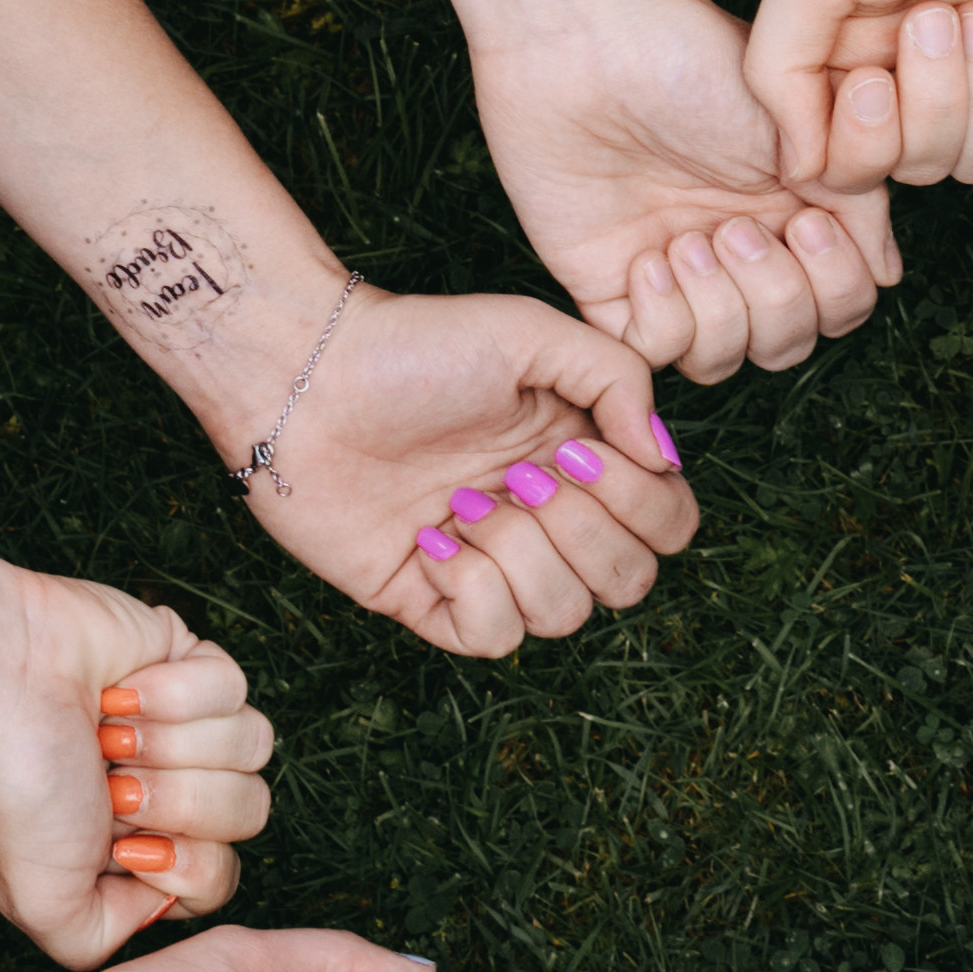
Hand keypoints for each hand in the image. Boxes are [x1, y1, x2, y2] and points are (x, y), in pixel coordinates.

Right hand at [0, 567, 268, 969]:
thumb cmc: (10, 787)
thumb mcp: (44, 907)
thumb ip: (102, 940)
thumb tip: (159, 904)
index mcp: (142, 846)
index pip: (220, 877)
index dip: (186, 863)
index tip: (125, 845)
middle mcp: (170, 789)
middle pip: (250, 813)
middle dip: (180, 800)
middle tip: (112, 781)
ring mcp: (188, 725)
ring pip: (254, 748)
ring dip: (173, 744)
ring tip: (109, 733)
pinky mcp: (194, 664)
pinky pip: (235, 689)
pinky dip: (172, 692)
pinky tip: (119, 691)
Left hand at [239, 287, 698, 658]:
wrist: (304, 377)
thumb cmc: (414, 346)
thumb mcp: (534, 333)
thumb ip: (620, 379)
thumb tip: (661, 457)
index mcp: (585, 465)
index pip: (668, 526)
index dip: (641, 506)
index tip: (574, 452)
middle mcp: (548, 522)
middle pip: (630, 582)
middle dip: (581, 532)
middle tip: (517, 475)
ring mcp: (492, 566)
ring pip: (565, 616)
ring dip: (520, 554)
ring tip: (462, 501)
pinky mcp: (432, 601)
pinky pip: (495, 638)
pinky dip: (471, 588)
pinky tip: (429, 538)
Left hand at [471, 0, 895, 382]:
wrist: (590, 40)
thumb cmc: (695, 58)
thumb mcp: (806, 126)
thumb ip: (857, 203)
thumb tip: (885, 272)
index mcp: (790, 217)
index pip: (839, 306)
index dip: (833, 287)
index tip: (804, 224)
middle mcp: (737, 255)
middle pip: (786, 343)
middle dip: (773, 299)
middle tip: (733, 228)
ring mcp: (677, 276)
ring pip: (725, 359)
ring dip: (719, 311)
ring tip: (684, 240)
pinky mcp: (612, 290)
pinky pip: (657, 353)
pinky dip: (665, 319)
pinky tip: (646, 258)